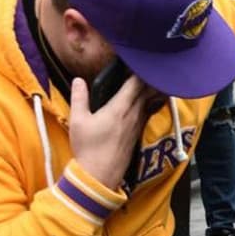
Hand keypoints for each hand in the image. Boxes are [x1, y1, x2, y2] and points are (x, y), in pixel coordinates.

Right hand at [69, 75, 148, 190]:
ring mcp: (138, 125)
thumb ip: (79, 98)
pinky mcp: (138, 134)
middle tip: (153, 66)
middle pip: (146, 91)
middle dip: (150, 78)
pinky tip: (149, 102)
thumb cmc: (88, 148)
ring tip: (156, 79)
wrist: (100, 174)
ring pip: (149, 103)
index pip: (135, 84)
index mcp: (119, 108)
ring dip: (152, 90)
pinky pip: (147, 114)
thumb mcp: (78, 120)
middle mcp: (133, 115)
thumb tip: (78, 80)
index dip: (140, 71)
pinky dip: (150, 104)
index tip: (143, 61)